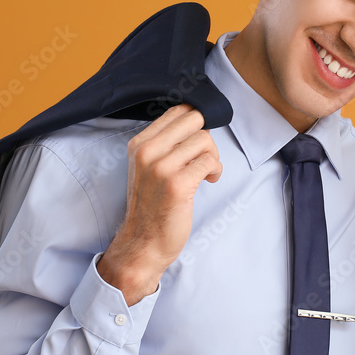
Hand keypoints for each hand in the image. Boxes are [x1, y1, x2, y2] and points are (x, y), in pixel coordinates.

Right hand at [97, 103, 222, 304]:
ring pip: (205, 140)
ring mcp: (161, 168)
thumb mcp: (147, 167)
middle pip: (194, 119)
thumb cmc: (151, 205)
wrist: (143, 243)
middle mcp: (147, 152)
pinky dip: (215, 170)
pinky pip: (210, 161)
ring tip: (206, 172)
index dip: (196, 122)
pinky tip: (208, 181)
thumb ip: (165, 144)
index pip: (177, 111)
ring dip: (213, 156)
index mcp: (139, 144)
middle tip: (204, 157)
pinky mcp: (178, 184)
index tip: (198, 141)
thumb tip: (198, 121)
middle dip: (206, 137)